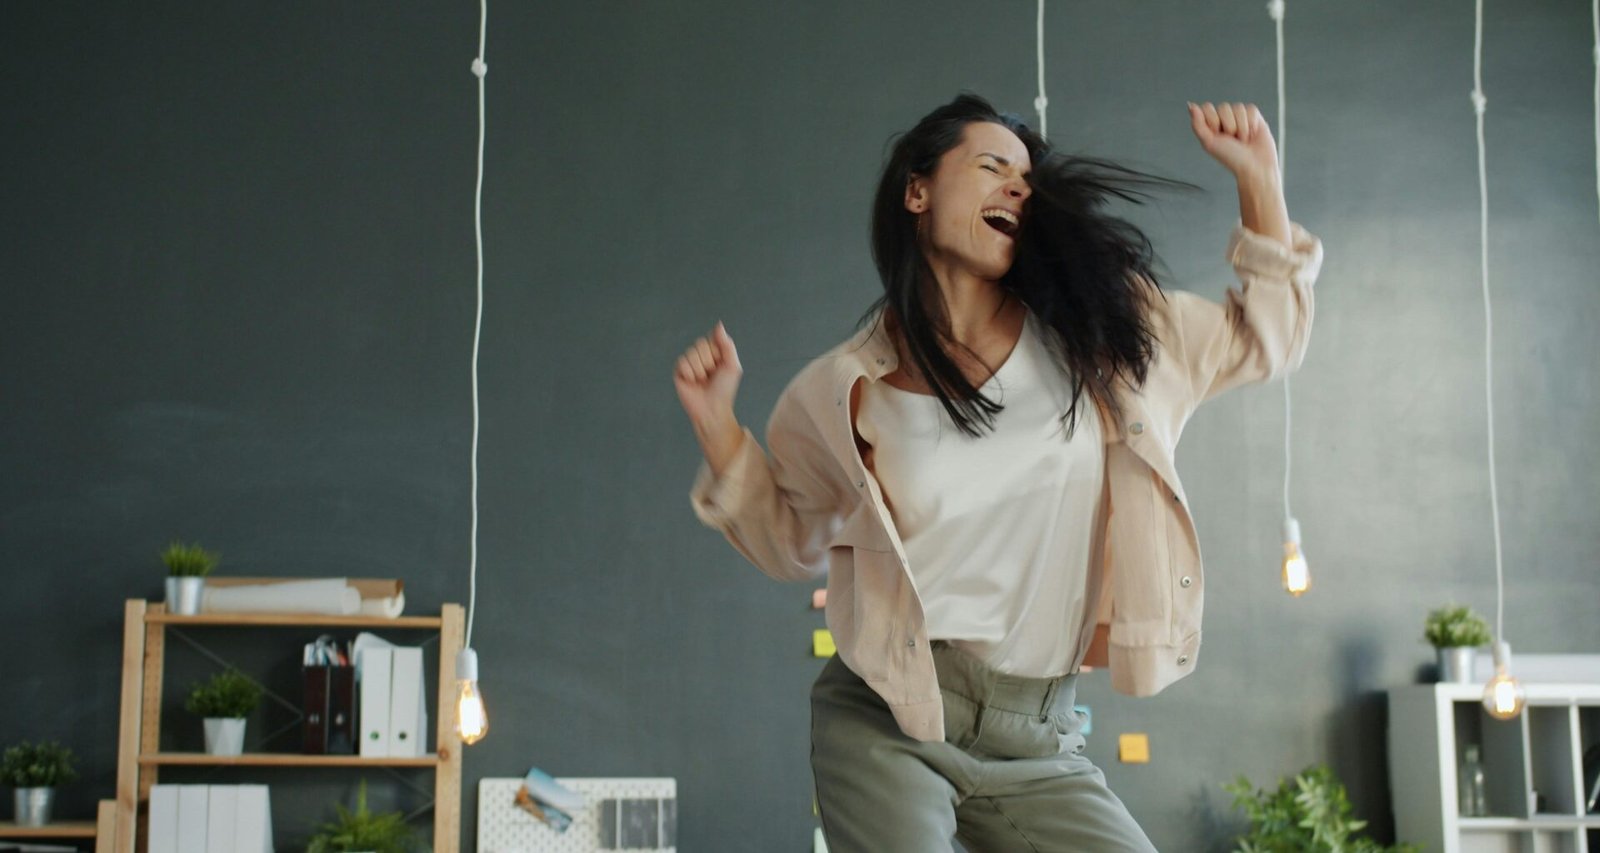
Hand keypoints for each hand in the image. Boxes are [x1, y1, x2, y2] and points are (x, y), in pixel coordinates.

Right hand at [674, 321, 743, 449]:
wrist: (712, 409)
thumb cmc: (724, 390)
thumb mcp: (732, 365)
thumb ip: (726, 344)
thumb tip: (719, 325)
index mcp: (715, 352)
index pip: (712, 338)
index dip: (717, 351)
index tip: (721, 364)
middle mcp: (701, 356)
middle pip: (700, 344)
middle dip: (708, 361)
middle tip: (711, 374)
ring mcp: (689, 363)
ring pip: (691, 353)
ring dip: (699, 369)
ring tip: (702, 380)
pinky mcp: (679, 371)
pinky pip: (682, 362)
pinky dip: (689, 373)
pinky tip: (693, 382)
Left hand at [1188, 101, 1278, 184]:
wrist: (1254, 165)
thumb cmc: (1232, 158)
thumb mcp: (1209, 143)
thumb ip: (1198, 124)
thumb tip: (1191, 106)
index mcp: (1211, 125)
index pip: (1207, 107)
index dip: (1213, 120)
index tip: (1217, 134)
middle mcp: (1224, 119)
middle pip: (1224, 107)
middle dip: (1228, 125)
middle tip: (1232, 139)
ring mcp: (1240, 117)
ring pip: (1238, 107)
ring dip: (1241, 126)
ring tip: (1242, 139)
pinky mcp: (1254, 116)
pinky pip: (1250, 109)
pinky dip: (1251, 123)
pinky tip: (1252, 134)